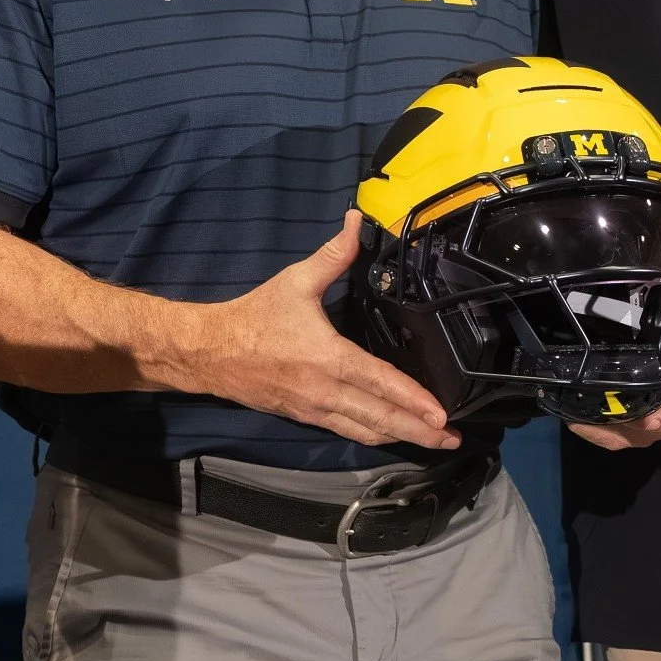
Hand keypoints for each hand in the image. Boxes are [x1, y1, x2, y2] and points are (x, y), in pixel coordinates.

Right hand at [198, 210, 460, 449]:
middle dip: (419, 430)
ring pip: (365, 430)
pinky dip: (374, 434)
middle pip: (380, 418)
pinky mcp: (305, 417)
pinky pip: (347, 430)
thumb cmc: (254, 317)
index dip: (413, 399)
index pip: (380, 383)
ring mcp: (314, 409)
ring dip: (402, 438)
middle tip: (451, 437)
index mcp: (328, 359)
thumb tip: (356, 219)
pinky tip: (391, 434)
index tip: (441, 412)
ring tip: (433, 441)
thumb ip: (333, 254)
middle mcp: (324, 391)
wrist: (209, 352)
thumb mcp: (296, 281)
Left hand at [567, 347, 660, 451]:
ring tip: (584, 419)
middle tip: (618, 420)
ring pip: (630, 438)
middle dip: (636, 428)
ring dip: (608, 430)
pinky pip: (610, 440)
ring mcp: (647, 433)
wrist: (655, 380)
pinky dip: (594, 433)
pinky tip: (576, 423)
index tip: (650, 419)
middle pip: (656, 432)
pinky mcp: (626, 437)